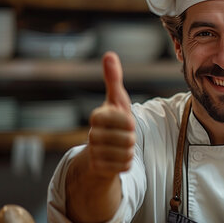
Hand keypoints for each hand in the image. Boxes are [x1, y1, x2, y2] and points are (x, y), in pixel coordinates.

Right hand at [87, 52, 134, 178]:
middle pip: (128, 139)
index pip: (125, 120)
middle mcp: (92, 134)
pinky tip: (118, 157)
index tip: (126, 121)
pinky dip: (126, 162)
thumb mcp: (116, 99)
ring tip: (121, 145)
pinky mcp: (99, 167)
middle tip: (124, 136)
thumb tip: (109, 54)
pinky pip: (124, 166)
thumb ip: (113, 78)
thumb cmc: (113, 119)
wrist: (101, 148)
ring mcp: (94, 152)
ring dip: (129, 150)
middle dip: (131, 138)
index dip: (130, 122)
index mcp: (97, 116)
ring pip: (127, 153)